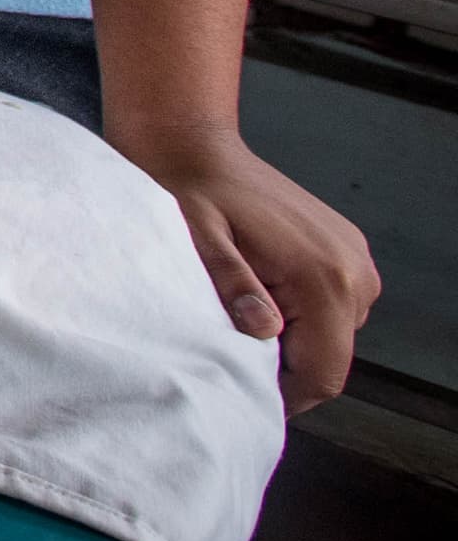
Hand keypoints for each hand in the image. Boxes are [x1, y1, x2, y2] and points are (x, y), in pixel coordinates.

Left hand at [109, 123, 379, 409]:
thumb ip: (231, 285)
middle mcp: (354, 270)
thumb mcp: (195, 241)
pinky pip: (332, 308)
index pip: (324, 375)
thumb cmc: (186, 191)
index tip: (239, 390)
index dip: (283, 396)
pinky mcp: (347, 252)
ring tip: (238, 309)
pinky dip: (299, 314)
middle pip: (331, 359)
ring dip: (292, 339)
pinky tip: (258, 291)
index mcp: (324, 276)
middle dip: (284, 367)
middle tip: (228, 346)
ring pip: (332, 336)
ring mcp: (356, 260)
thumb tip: (264, 332)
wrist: (192, 144)